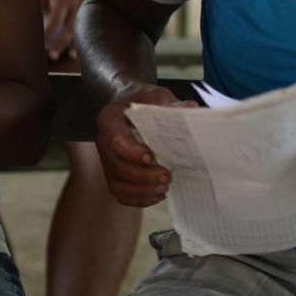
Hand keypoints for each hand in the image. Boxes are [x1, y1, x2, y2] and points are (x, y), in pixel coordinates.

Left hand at [41, 0, 97, 59]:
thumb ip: (38, 7)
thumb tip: (26, 24)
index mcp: (62, 3)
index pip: (56, 20)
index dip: (48, 33)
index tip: (39, 42)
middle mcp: (74, 10)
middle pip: (68, 30)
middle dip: (59, 43)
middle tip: (51, 55)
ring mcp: (83, 15)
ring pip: (77, 34)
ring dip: (70, 47)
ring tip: (63, 56)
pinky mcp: (88, 18)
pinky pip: (84, 33)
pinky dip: (79, 44)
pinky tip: (74, 55)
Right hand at [95, 86, 181, 206]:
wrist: (127, 104)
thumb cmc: (141, 101)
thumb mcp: (156, 96)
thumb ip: (171, 104)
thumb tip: (192, 109)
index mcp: (110, 119)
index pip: (115, 140)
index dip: (132, 152)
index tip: (152, 157)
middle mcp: (103, 141)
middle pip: (117, 166)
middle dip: (143, 176)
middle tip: (167, 177)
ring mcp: (107, 160)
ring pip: (117, 184)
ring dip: (141, 191)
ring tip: (164, 188)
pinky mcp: (113, 173)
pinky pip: (120, 193)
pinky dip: (138, 199)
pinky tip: (157, 195)